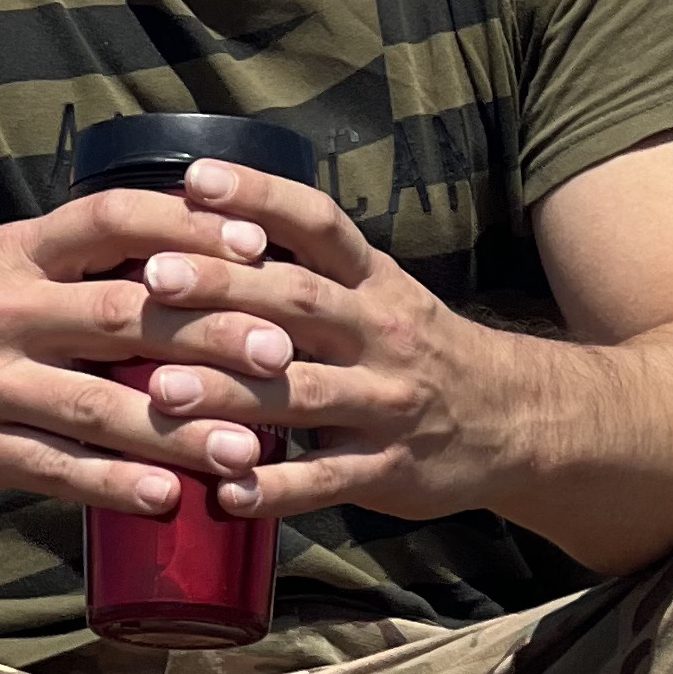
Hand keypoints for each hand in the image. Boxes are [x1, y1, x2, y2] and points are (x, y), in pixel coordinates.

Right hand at [0, 182, 285, 513]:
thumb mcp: (8, 255)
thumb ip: (90, 253)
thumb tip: (210, 238)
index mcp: (21, 251)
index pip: (112, 221)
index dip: (187, 228)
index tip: (258, 246)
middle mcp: (5, 309)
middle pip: (121, 317)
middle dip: (208, 338)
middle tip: (281, 357)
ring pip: (97, 406)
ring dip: (177, 431)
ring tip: (248, 449)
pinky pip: (54, 470)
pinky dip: (114, 484)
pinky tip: (167, 498)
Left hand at [103, 159, 523, 523]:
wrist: (518, 419)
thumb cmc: (418, 350)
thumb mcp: (380, 293)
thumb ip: (307, 269)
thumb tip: (203, 230)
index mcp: (374, 281)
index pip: (318, 223)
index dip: (260, 196)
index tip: (196, 180)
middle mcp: (382, 333)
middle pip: (299, 301)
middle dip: (225, 288)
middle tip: (154, 278)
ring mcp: (388, 403)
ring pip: (303, 394)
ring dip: (230, 392)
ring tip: (161, 391)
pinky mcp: (391, 470)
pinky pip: (327, 482)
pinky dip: (274, 490)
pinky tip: (224, 493)